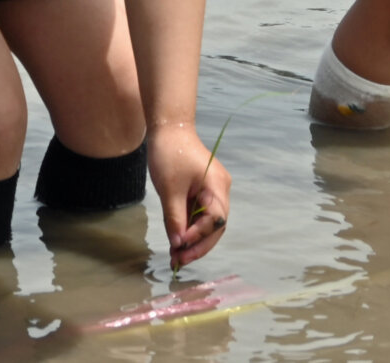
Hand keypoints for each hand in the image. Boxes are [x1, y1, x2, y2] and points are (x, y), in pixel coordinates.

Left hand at [148, 122, 228, 267]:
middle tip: (179, 261)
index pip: (215, 220)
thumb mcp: (169, 189)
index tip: (179, 246)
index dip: (198, 236)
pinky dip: (189, 228)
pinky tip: (177, 241)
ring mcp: (212, 190)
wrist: (169, 128)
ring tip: (176, 256)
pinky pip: (199, 214)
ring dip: (192, 239)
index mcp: (217, 186)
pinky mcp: (203, 191)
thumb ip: (175, 218)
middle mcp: (220, 190)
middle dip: (198, 245)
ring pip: (207, 223)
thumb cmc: (169, 153)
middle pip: (215, 226)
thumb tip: (177, 244)